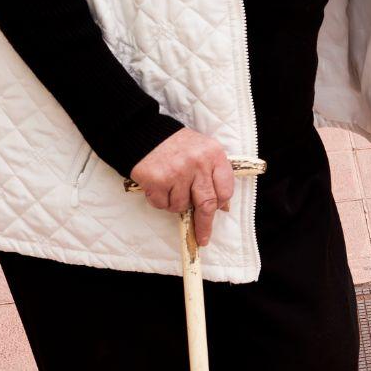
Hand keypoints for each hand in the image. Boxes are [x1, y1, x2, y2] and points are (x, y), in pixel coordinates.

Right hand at [129, 128, 234, 247]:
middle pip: (207, 204)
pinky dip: (159, 200)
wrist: (144, 133)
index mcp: (214, 154)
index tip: (218, 212)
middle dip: (204, 225)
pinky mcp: (158, 180)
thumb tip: (223, 207)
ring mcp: (178, 172)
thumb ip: (214, 175)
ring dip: (175, 204)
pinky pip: (163, 205)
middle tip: (202, 237)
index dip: (221, 203)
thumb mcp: (203, 151)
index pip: (225, 189)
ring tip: (169, 187)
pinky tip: (157, 186)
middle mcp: (198, 163)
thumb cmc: (176, 146)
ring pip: (182, 206)